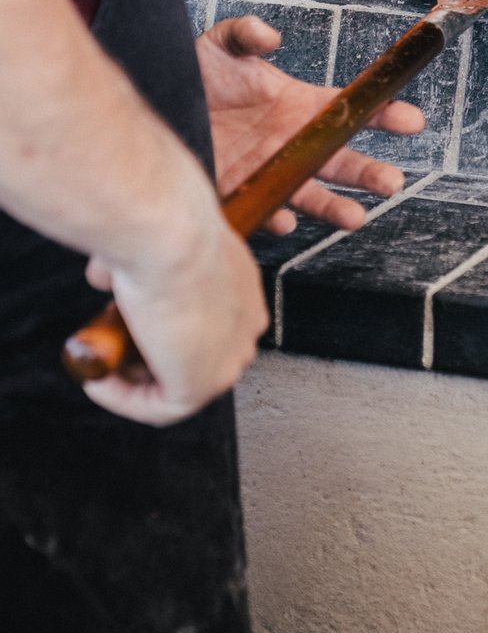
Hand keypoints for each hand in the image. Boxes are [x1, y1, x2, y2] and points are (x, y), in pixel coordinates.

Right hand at [82, 156, 268, 426]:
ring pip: (178, 384)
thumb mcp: (151, 241)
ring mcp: (228, 359)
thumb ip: (135, 264)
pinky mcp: (201, 387)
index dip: (164, 326)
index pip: (210, 320)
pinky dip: (123, 399)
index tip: (127, 319)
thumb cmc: (165, 224)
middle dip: (150, 353)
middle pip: (196, 354)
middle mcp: (245, 323)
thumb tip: (104, 278)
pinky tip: (97, 382)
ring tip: (101, 362)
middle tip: (112, 341)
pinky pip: (159, 408)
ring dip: (134, 378)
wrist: (168, 233)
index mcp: (242, 286)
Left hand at [196, 15, 424, 231]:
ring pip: (312, 196)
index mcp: (300, 106)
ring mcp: (270, 172)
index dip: (384, 116)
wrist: (155, 110)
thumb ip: (245, 35)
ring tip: (355, 218)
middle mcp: (293, 144)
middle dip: (369, 173)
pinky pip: (266, 212)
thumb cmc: (193, 75)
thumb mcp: (219, 45)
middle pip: (342, 162)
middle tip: (392, 182)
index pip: (351, 112)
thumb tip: (269, 36)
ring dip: (335, 208)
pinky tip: (282, 221)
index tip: (411, 122)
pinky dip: (275, 218)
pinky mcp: (242, 195)